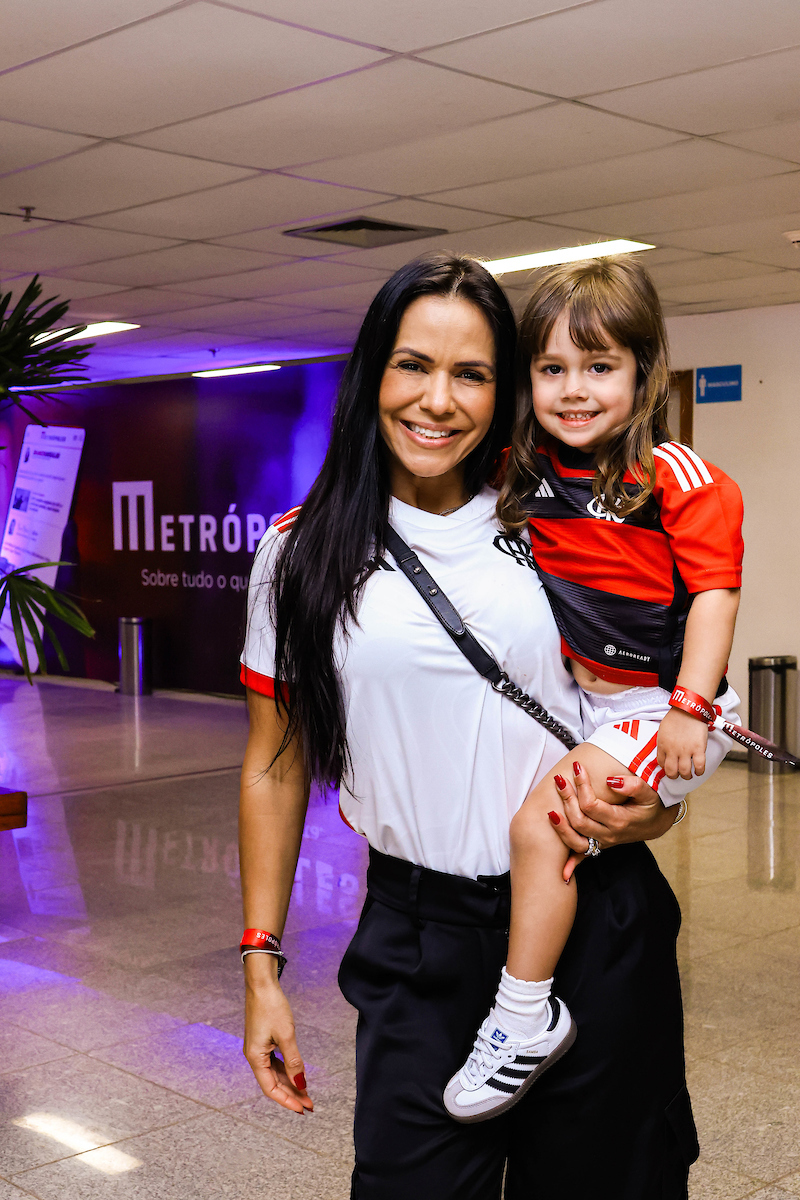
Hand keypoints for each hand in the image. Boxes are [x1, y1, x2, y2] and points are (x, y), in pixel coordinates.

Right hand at [243, 958, 312, 1113]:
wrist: (261, 983)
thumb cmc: (271, 1007)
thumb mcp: (286, 1035)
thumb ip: (293, 1061)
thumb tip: (301, 1083)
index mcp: (255, 1057)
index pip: (271, 1089)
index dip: (287, 1100)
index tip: (302, 1109)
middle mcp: (254, 1056)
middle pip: (273, 1083)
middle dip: (291, 1094)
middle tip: (310, 1104)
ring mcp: (258, 1048)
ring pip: (275, 1073)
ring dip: (290, 1083)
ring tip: (307, 1093)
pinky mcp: (263, 1041)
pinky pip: (275, 1062)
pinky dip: (287, 1070)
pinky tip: (298, 1074)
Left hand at [551, 761, 676, 881]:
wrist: (655, 823)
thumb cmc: (651, 805)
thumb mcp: (649, 793)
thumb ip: (634, 785)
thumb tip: (612, 781)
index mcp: (619, 821)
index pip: (591, 805)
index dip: (582, 786)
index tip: (577, 768)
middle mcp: (609, 835)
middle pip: (579, 821)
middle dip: (566, 799)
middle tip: (559, 779)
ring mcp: (602, 842)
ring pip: (575, 840)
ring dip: (560, 826)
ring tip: (550, 809)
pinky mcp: (599, 845)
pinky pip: (582, 856)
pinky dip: (571, 863)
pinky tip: (562, 871)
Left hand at [657, 707, 707, 779]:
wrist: (689, 709)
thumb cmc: (676, 717)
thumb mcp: (663, 730)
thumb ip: (663, 742)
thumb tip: (665, 751)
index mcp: (663, 745)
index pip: (661, 763)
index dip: (666, 768)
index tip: (670, 767)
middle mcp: (673, 750)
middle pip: (671, 771)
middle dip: (674, 776)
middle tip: (678, 774)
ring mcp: (686, 750)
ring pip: (684, 772)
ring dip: (686, 776)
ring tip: (689, 774)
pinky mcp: (698, 749)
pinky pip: (699, 766)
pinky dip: (699, 771)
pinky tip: (698, 771)